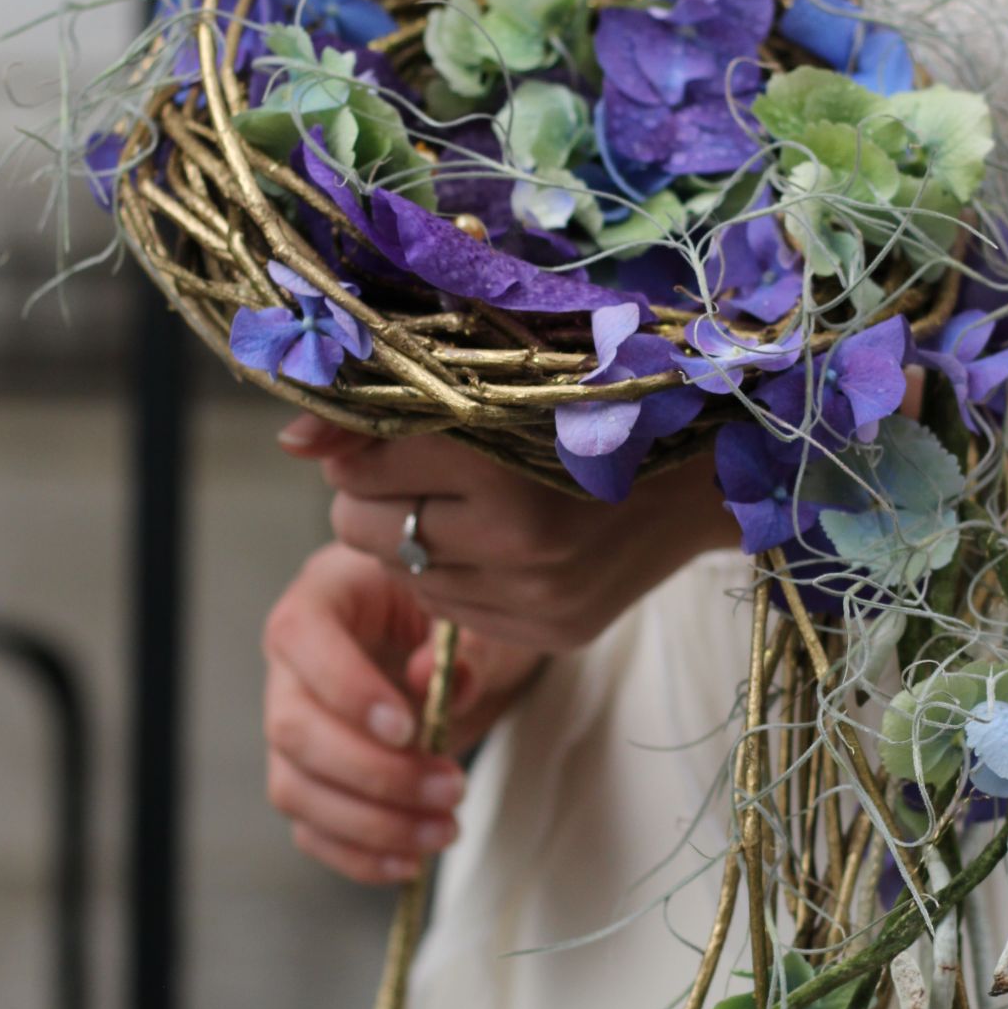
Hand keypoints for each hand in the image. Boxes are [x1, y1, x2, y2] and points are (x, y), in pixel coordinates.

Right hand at [262, 544, 542, 885]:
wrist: (461, 647)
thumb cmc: (463, 616)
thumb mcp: (477, 614)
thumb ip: (463, 643)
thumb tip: (430, 679)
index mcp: (325, 595)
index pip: (301, 635)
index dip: (345, 689)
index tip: (409, 729)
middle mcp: (292, 664)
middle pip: (293, 728)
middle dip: (373, 773)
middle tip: (451, 788)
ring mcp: (293, 724)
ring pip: (295, 787)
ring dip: (370, 824)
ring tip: (444, 829)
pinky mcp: (309, 777)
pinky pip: (311, 827)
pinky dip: (358, 856)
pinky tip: (411, 861)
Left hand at [278, 414, 737, 650]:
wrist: (714, 472)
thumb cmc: (604, 397)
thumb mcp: (508, 372)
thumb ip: (398, 399)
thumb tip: (293, 440)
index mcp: (507, 458)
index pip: (363, 462)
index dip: (362, 443)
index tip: (391, 427)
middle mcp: (518, 538)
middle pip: (364, 526)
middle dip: (373, 496)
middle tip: (420, 470)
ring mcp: (534, 597)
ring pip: (398, 573)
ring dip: (408, 537)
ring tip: (462, 504)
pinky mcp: (547, 636)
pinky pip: (445, 609)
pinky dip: (449, 574)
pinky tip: (491, 543)